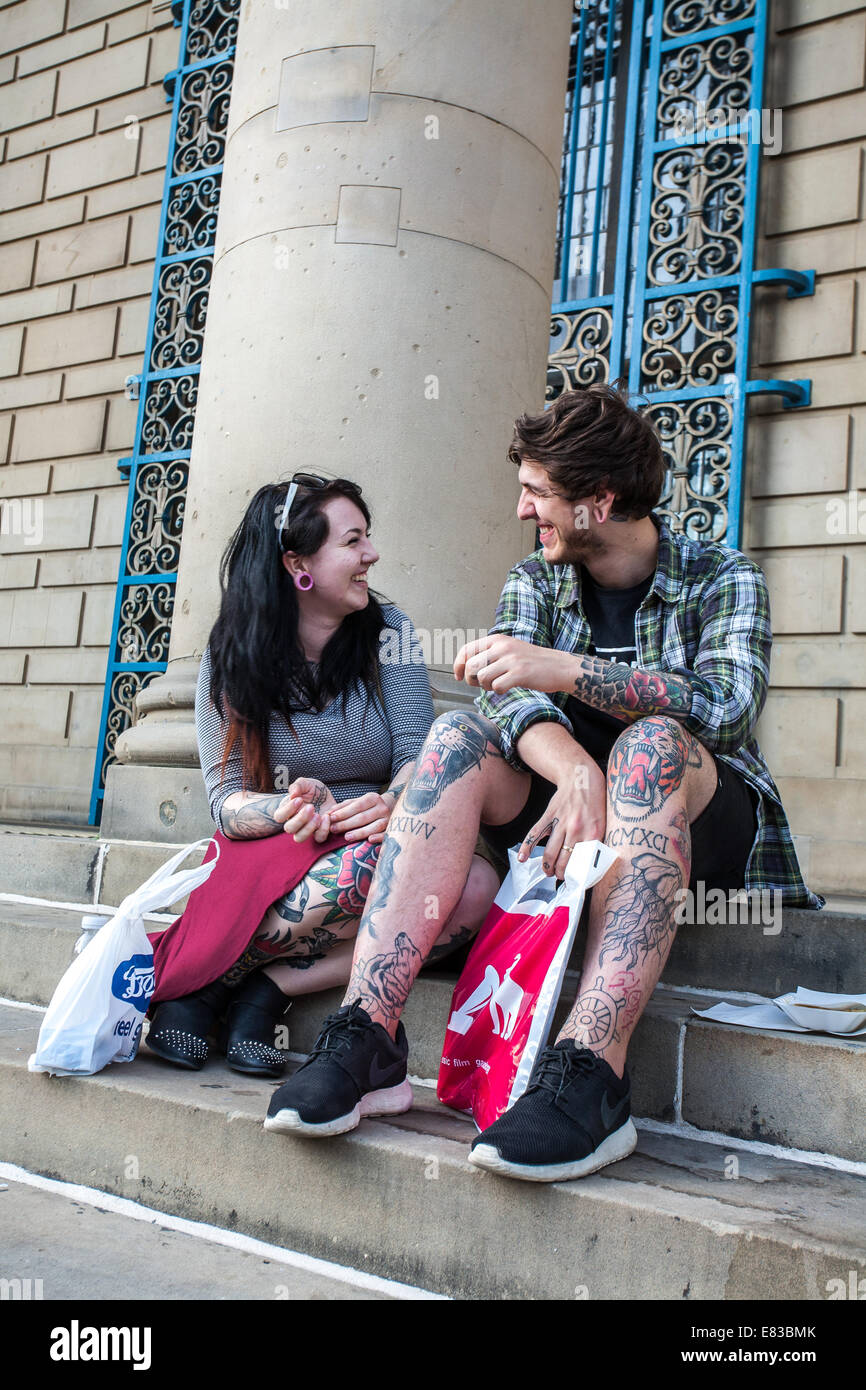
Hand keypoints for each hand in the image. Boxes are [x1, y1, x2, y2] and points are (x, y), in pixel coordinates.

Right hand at [273, 777, 337, 842]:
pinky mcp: (319, 832)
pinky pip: (318, 838)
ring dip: (308, 828)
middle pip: (289, 829)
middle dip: (300, 818)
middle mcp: (294, 822)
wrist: (329, 797)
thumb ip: (298, 785)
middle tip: (311, 807)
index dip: (287, 810)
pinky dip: (323, 830)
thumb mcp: (306, 783)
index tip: (299, 799)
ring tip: (318, 815)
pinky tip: (327, 817)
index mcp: (288, 810)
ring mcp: (306, 829)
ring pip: (300, 838)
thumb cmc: (313, 790)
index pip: (279, 816)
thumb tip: (292, 793)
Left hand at [328, 791, 394, 843]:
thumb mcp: (357, 802)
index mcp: (372, 798)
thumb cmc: (368, 806)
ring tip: (346, 837)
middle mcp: (382, 808)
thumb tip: (327, 813)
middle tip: (333, 829)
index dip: (343, 813)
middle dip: (346, 824)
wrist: (392, 807)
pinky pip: (386, 834)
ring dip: (359, 832)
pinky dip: (378, 837)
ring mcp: (388, 819)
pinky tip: (370, 840)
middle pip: (363, 817)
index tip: (331, 818)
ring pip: (374, 827)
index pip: (356, 806)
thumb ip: (343, 807)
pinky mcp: (392, 829)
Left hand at [454, 634, 571, 694]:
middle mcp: (503, 647)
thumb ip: (489, 654)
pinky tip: (508, 688)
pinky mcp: (520, 674)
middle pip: (472, 666)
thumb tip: (465, 667)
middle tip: (480, 684)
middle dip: (471, 679)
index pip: (467, 650)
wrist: (558, 666)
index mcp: (497, 639)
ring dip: (486, 686)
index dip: (458, 665)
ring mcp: (512, 660)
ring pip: (482, 677)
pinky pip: (497, 687)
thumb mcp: (508, 649)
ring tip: (497, 685)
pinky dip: (499, 691)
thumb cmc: (531, 661)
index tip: (458, 676)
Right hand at [517, 759, 606, 878]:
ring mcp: (561, 822)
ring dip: (547, 866)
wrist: (581, 777)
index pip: (583, 862)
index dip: (577, 875)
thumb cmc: (594, 801)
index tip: (575, 881)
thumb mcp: (603, 822)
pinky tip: (523, 858)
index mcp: (593, 833)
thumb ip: (595, 841)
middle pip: (564, 860)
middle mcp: (576, 829)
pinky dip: (527, 847)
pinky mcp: (549, 816)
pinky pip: (536, 834)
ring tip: (548, 872)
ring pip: (550, 852)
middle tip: (559, 877)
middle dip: (560, 873)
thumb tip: (589, 862)